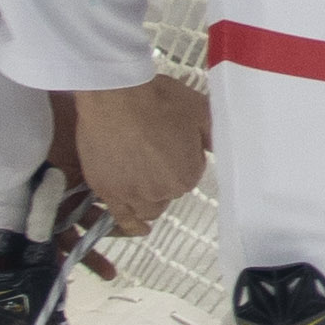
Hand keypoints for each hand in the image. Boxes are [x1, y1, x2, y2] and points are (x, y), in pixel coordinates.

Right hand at [68, 76, 211, 230]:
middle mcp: (161, 191)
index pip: (191, 176)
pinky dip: (130, 225)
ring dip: (151, 198)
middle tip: (156, 153)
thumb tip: (218, 149)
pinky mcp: (106, 190)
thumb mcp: (200, 111)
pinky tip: (138, 228)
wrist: (116, 97)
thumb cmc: (160, 99)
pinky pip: (121, 217)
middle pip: (169, 192)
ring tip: (146, 177)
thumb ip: (212, 136)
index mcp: (188, 175)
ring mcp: (131, 194)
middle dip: (167, 177)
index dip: (184, 157)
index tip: (174, 141)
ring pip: (148, 208)